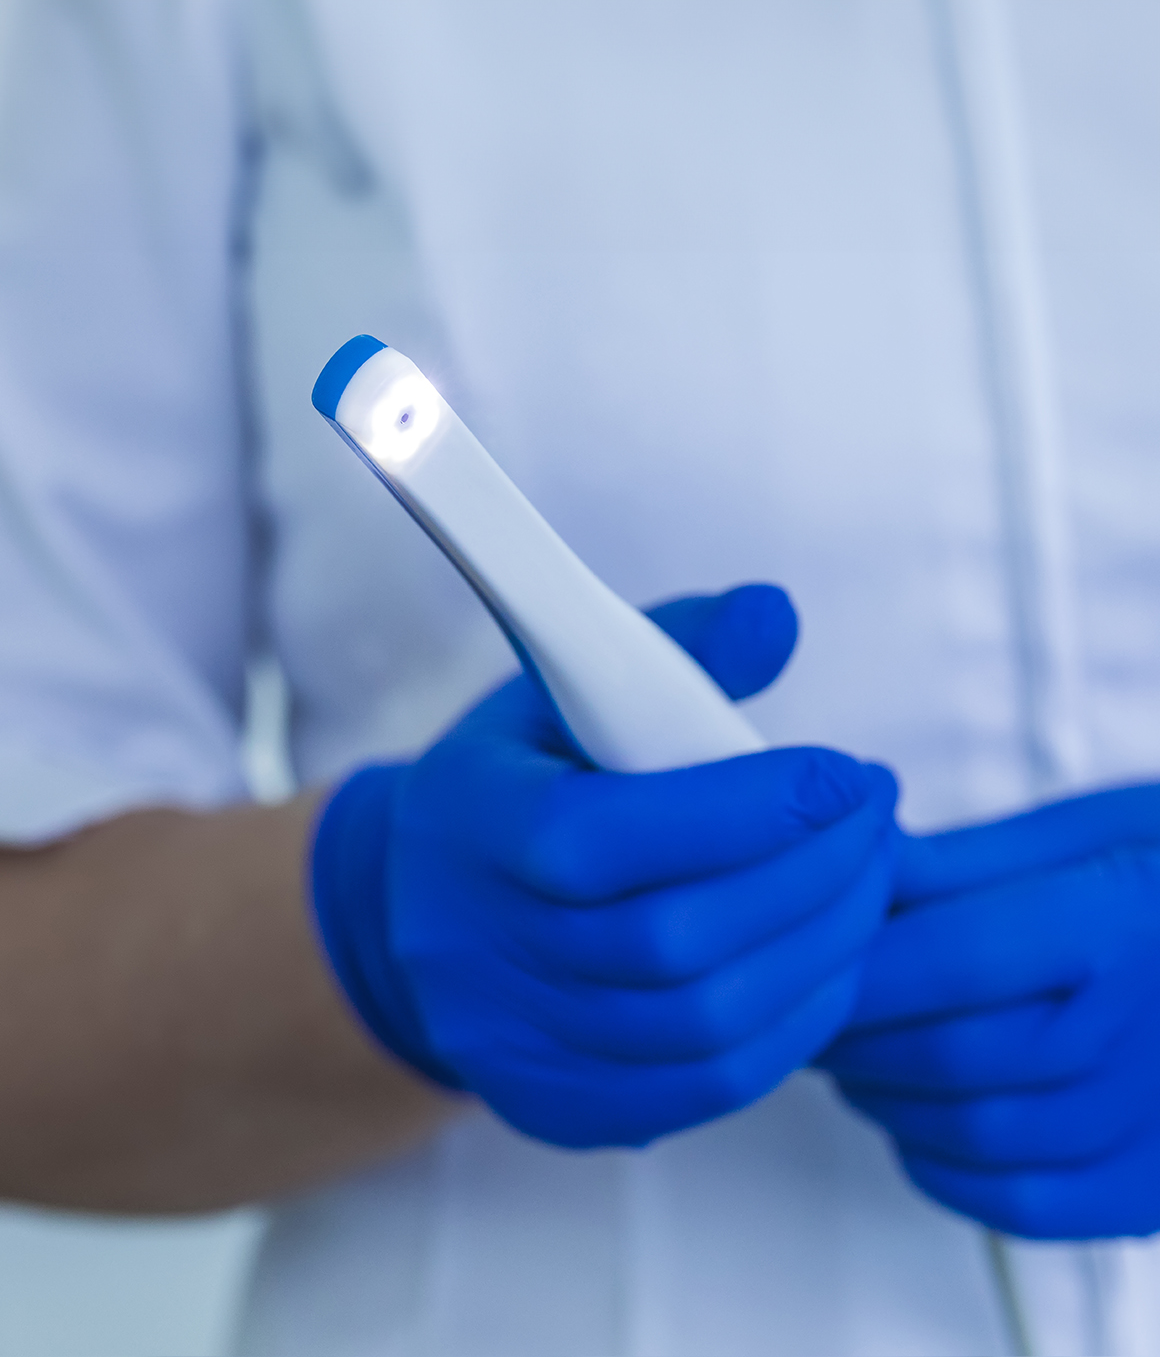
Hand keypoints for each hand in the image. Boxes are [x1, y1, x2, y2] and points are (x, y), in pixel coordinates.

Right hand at [311, 585, 897, 1147]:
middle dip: (812, 877)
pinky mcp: (556, 1105)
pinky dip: (792, 1028)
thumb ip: (675, 647)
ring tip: (869, 885)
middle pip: (673, 940)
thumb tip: (777, 615)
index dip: (747, 809)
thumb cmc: (517, 782)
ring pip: (703, 1025)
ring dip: (820, 953)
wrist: (416, 909)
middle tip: (878, 822)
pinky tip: (828, 964)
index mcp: (473, 825)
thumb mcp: (565, 690)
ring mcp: (515, 1043)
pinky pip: (702, 1089)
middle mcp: (478, 949)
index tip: (844, 773)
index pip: (609, 835)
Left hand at [819, 785, 1159, 1237]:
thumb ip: (963, 863)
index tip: (801, 959)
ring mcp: (1158, 1124)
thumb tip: (853, 872)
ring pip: (970, 1135)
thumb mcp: (1089, 830)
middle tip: (811, 1009)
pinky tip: (917, 1120)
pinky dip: (941, 1166)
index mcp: (1122, 922)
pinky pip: (1019, 1205)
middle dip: (852, 1036)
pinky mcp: (1153, 1186)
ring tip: (856, 1056)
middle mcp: (1146, 1034)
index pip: (949, 959)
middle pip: (947, 1056)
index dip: (856, 968)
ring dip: (883, 1099)